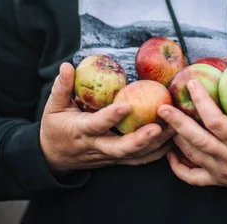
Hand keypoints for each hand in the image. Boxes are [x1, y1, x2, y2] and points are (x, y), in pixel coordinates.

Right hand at [40, 63, 174, 173]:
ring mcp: (108, 156)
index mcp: (81, 131)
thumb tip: (67, 65)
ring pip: (134, 155)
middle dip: (140, 139)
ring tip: (174, 129)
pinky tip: (172, 142)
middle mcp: (97, 146)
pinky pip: (138, 160)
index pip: (97, 124)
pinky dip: (156, 153)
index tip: (126, 105)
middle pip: (120, 147)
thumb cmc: (54, 128)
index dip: (111, 117)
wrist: (52, 157)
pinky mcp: (116, 160)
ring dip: (155, 144)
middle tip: (159, 127)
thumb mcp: (52, 107)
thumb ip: (62, 87)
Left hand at [158, 79, 226, 203]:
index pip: (217, 122)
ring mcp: (221, 171)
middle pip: (197, 140)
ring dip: (176, 138)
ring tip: (165, 121)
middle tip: (163, 107)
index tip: (193, 84)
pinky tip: (169, 153)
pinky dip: (178, 168)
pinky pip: (193, 177)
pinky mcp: (218, 181)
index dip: (202, 103)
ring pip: (191, 155)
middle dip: (177, 122)